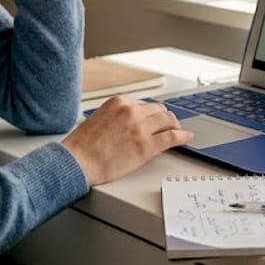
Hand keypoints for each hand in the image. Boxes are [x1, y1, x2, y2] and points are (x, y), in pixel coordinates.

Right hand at [61, 96, 193, 186]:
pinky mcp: (147, 146)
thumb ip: (116, 117)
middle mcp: (131, 111)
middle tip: (169, 125)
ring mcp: (141, 127)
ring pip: (168, 121)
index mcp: (119, 102)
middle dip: (165, 118)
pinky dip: (182, 136)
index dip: (152, 114)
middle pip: (159, 110)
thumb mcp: (98, 120)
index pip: (144, 104)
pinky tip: (187, 137)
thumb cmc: (82, 146)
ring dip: (174, 126)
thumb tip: (129, 124)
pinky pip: (172, 137)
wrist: (77, 161)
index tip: (156, 118)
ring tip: (178, 131)